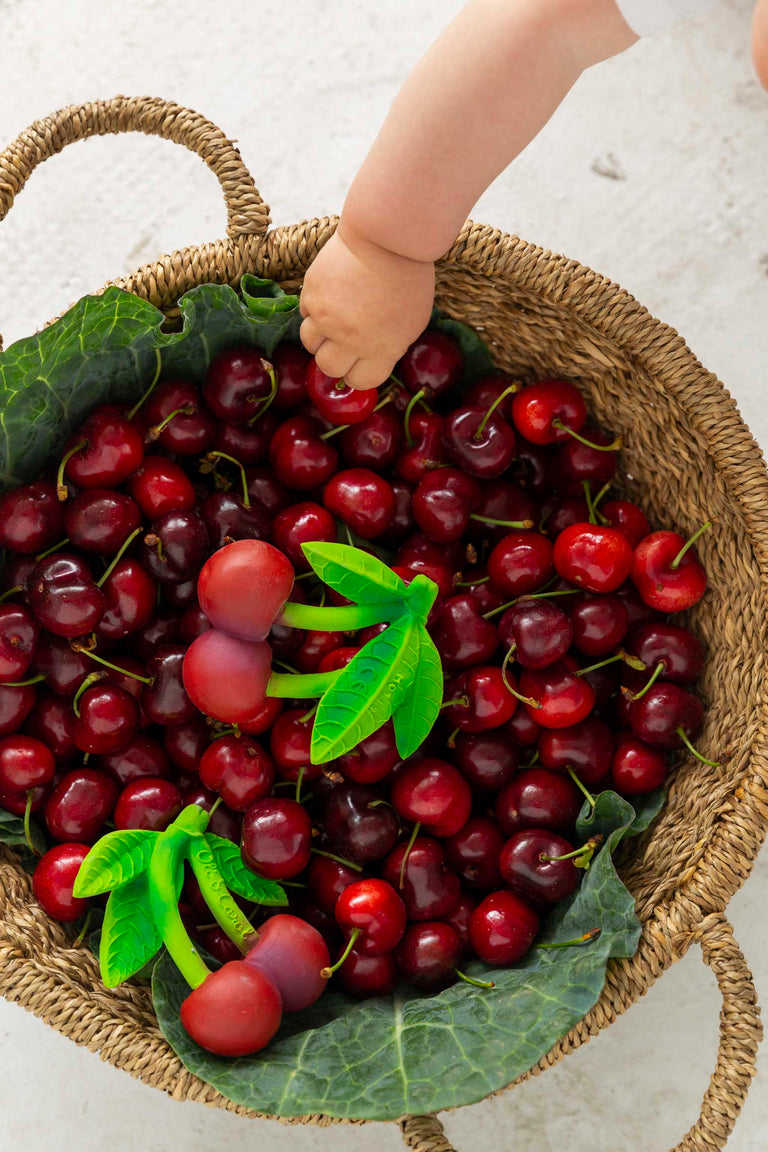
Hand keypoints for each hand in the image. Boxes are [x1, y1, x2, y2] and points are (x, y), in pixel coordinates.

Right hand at [299, 227, 434, 389]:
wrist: (387, 237)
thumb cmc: (408, 278)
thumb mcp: (412, 322)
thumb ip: (391, 345)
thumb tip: (372, 359)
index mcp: (381, 349)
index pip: (360, 381)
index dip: (358, 374)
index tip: (358, 365)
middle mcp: (350, 339)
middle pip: (328, 367)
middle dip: (335, 359)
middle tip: (341, 344)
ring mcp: (327, 317)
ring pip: (309, 343)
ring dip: (319, 336)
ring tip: (331, 321)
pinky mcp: (311, 294)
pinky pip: (305, 313)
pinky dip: (314, 309)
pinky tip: (330, 296)